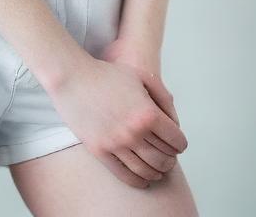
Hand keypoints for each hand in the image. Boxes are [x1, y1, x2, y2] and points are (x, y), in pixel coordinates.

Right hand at [44, 54, 186, 188]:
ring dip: (158, 171)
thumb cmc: (109, 75)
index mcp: (148, 113)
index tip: (178, 143)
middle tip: (170, 157)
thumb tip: (175, 122)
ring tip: (160, 169)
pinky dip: (139, 180)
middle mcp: (134, 132)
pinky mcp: (100, 152)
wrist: (74, 78)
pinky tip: (144, 179)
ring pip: (146, 169)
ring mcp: (116, 144)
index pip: (175, 140)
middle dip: (171, 159)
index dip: (180, 143)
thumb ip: (164, 99)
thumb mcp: (143, 77)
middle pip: (163, 157)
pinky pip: (124, 175)